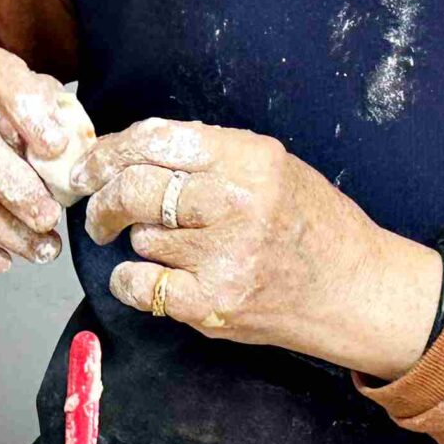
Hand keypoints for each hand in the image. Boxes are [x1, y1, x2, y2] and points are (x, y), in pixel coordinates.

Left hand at [81, 119, 443, 380]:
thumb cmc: (310, 225)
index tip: (89, 166)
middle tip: (100, 211)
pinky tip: (147, 277)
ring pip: (141, 236)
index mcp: (249, 159)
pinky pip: (139, 284)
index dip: (109, 152)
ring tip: (173, 247)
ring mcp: (224, 257)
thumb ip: (210, 156)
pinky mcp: (212, 303)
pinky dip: (131, 280)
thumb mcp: (272, 168)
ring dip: (141, 241)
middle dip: (104, 199)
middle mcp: (236, 204)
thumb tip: (131, 149)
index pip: (155, 141)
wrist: (354, 290)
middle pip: (135, 189)